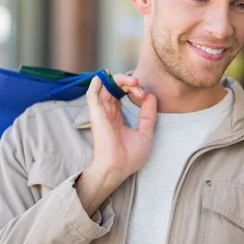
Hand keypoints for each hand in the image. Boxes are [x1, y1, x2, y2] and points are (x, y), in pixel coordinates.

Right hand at [75, 72, 156, 214]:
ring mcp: (101, 112)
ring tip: (133, 81)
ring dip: (118, 79)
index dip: (134, 88)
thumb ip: (148, 114)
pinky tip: (106, 75)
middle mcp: (107, 112)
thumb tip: (151, 96)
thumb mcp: (145, 132)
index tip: (145, 96)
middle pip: (113, 87)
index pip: (121, 93)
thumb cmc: (129, 156)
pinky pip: (92, 94)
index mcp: (116, 116)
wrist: (119, 168)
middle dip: (128, 81)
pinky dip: (97, 82)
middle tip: (139, 85)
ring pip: (104, 86)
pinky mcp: (96, 114)